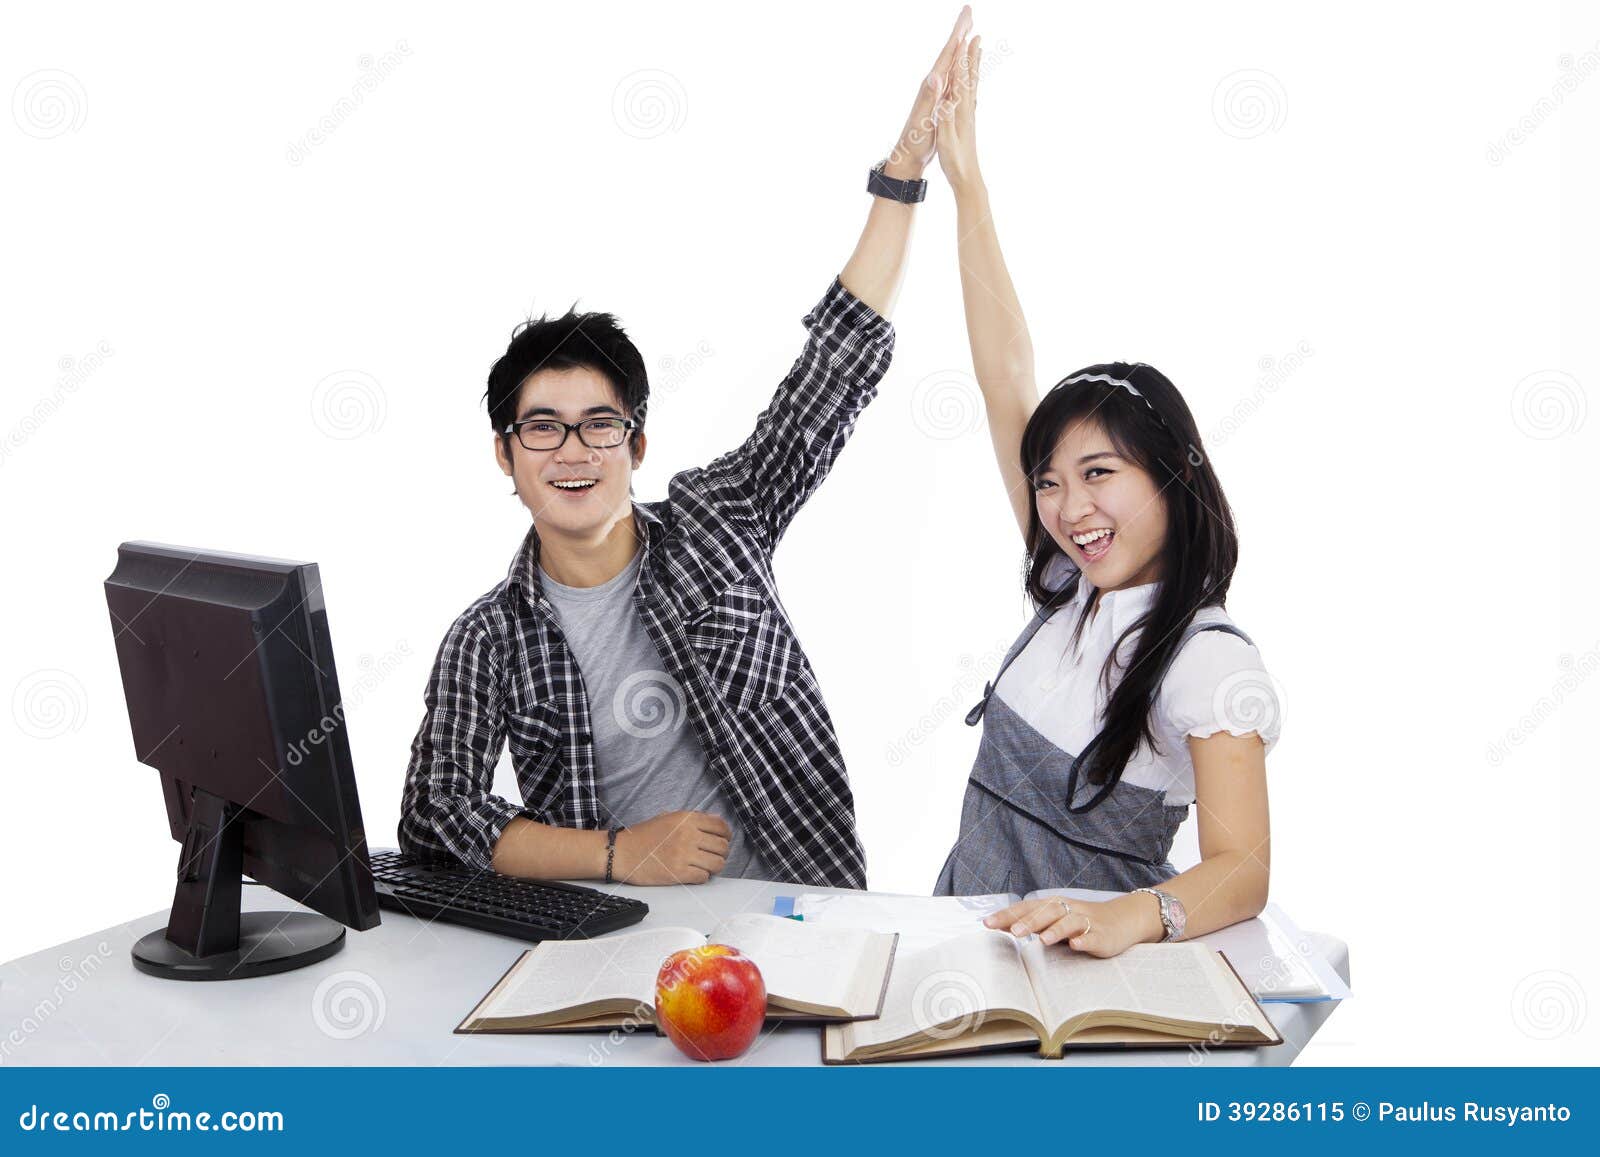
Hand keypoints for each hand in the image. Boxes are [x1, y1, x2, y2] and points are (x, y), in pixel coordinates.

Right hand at [614, 811, 729, 884]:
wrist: (621, 853)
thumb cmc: (643, 836)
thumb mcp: (668, 818)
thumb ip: (693, 818)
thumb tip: (716, 819)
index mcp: (686, 819)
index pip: (720, 826)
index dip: (726, 835)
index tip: (723, 840)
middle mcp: (688, 835)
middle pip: (722, 846)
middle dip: (721, 852)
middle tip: (713, 856)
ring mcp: (684, 854)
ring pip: (717, 863)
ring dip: (714, 866)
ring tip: (705, 866)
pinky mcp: (678, 873)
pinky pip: (703, 877)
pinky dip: (702, 877)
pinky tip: (694, 873)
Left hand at [885, 6, 972, 178]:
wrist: (908, 155)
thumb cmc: (915, 141)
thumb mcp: (923, 120)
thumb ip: (930, 98)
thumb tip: (936, 75)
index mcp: (932, 85)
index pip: (947, 54)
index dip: (957, 35)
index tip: (966, 16)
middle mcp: (934, 84)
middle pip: (949, 52)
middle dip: (959, 32)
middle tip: (969, 11)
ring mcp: (937, 92)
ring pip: (952, 62)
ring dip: (960, 46)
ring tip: (968, 30)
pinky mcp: (940, 100)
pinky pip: (953, 77)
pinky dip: (959, 66)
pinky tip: (963, 63)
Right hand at [934, 32, 982, 193]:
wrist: (968, 179)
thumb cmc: (956, 162)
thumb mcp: (946, 140)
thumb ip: (945, 118)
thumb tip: (947, 98)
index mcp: (961, 113)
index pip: (961, 81)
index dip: (961, 60)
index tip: (963, 40)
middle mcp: (967, 111)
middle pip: (970, 79)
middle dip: (972, 57)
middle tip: (977, 37)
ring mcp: (968, 117)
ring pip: (972, 86)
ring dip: (973, 68)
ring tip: (977, 53)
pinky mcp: (967, 124)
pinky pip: (969, 98)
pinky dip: (970, 85)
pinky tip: (970, 85)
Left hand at [983, 894, 1157, 958]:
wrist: (1122, 919)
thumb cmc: (1081, 921)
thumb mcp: (1055, 920)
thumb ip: (1032, 922)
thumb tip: (1004, 925)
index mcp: (1054, 905)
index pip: (1027, 908)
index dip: (1008, 915)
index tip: (987, 923)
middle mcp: (1068, 910)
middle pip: (1047, 912)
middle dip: (1029, 921)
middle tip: (1013, 931)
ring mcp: (1086, 923)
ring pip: (1070, 923)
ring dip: (1056, 931)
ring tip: (1042, 940)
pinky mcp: (1102, 936)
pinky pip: (1092, 938)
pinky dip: (1084, 941)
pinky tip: (1076, 946)